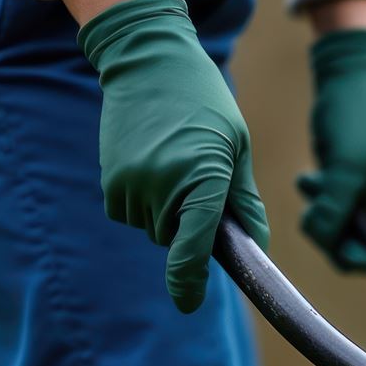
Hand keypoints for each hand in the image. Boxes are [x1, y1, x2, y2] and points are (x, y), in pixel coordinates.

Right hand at [77, 0, 269, 312]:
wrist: (148, 64)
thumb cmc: (206, 104)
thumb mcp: (238, 148)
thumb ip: (244, 203)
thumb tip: (255, 250)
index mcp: (203, 177)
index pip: (194, 245)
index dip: (189, 279)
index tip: (187, 302)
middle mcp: (162, 185)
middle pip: (178, 240)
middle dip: (191, 226)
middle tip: (199, 178)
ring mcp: (131, 184)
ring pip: (154, 229)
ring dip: (167, 212)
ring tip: (175, 161)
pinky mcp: (111, 182)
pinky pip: (132, 214)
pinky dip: (144, 202)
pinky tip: (152, 163)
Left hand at [297, 23, 365, 271]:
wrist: (350, 77)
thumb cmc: (358, 117)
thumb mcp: (348, 167)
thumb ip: (343, 210)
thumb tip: (353, 258)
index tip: (351, 247)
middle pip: (363, 244)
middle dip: (335, 234)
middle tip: (315, 212)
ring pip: (342, 226)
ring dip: (321, 213)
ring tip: (312, 183)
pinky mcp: (349, 180)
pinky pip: (332, 205)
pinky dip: (318, 197)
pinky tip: (310, 178)